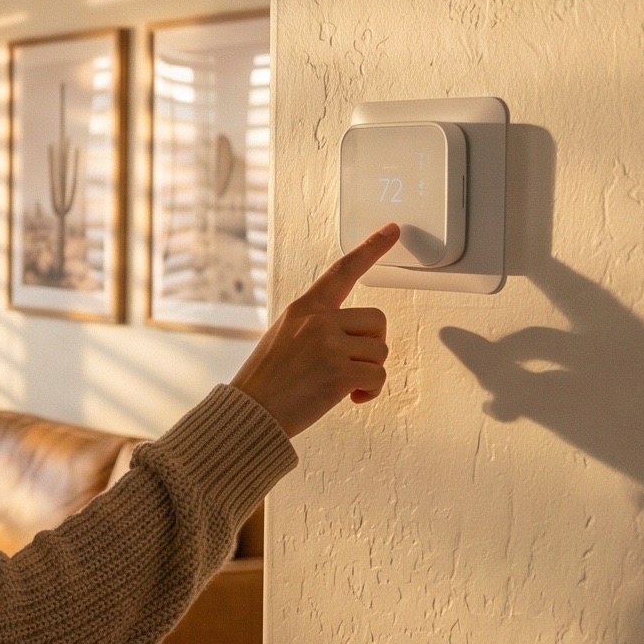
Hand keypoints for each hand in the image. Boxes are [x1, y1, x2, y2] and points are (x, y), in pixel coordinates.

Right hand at [230, 223, 397, 436]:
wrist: (250, 414)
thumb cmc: (266, 382)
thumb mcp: (284, 337)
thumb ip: (316, 327)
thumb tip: (353, 338)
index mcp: (304, 308)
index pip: (343, 271)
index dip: (371, 248)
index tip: (393, 230)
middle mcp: (318, 321)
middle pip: (377, 321)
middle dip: (370, 345)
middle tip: (349, 365)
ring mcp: (329, 345)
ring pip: (380, 351)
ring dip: (368, 372)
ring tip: (341, 385)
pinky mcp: (340, 373)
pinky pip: (377, 376)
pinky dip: (370, 392)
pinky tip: (351, 398)